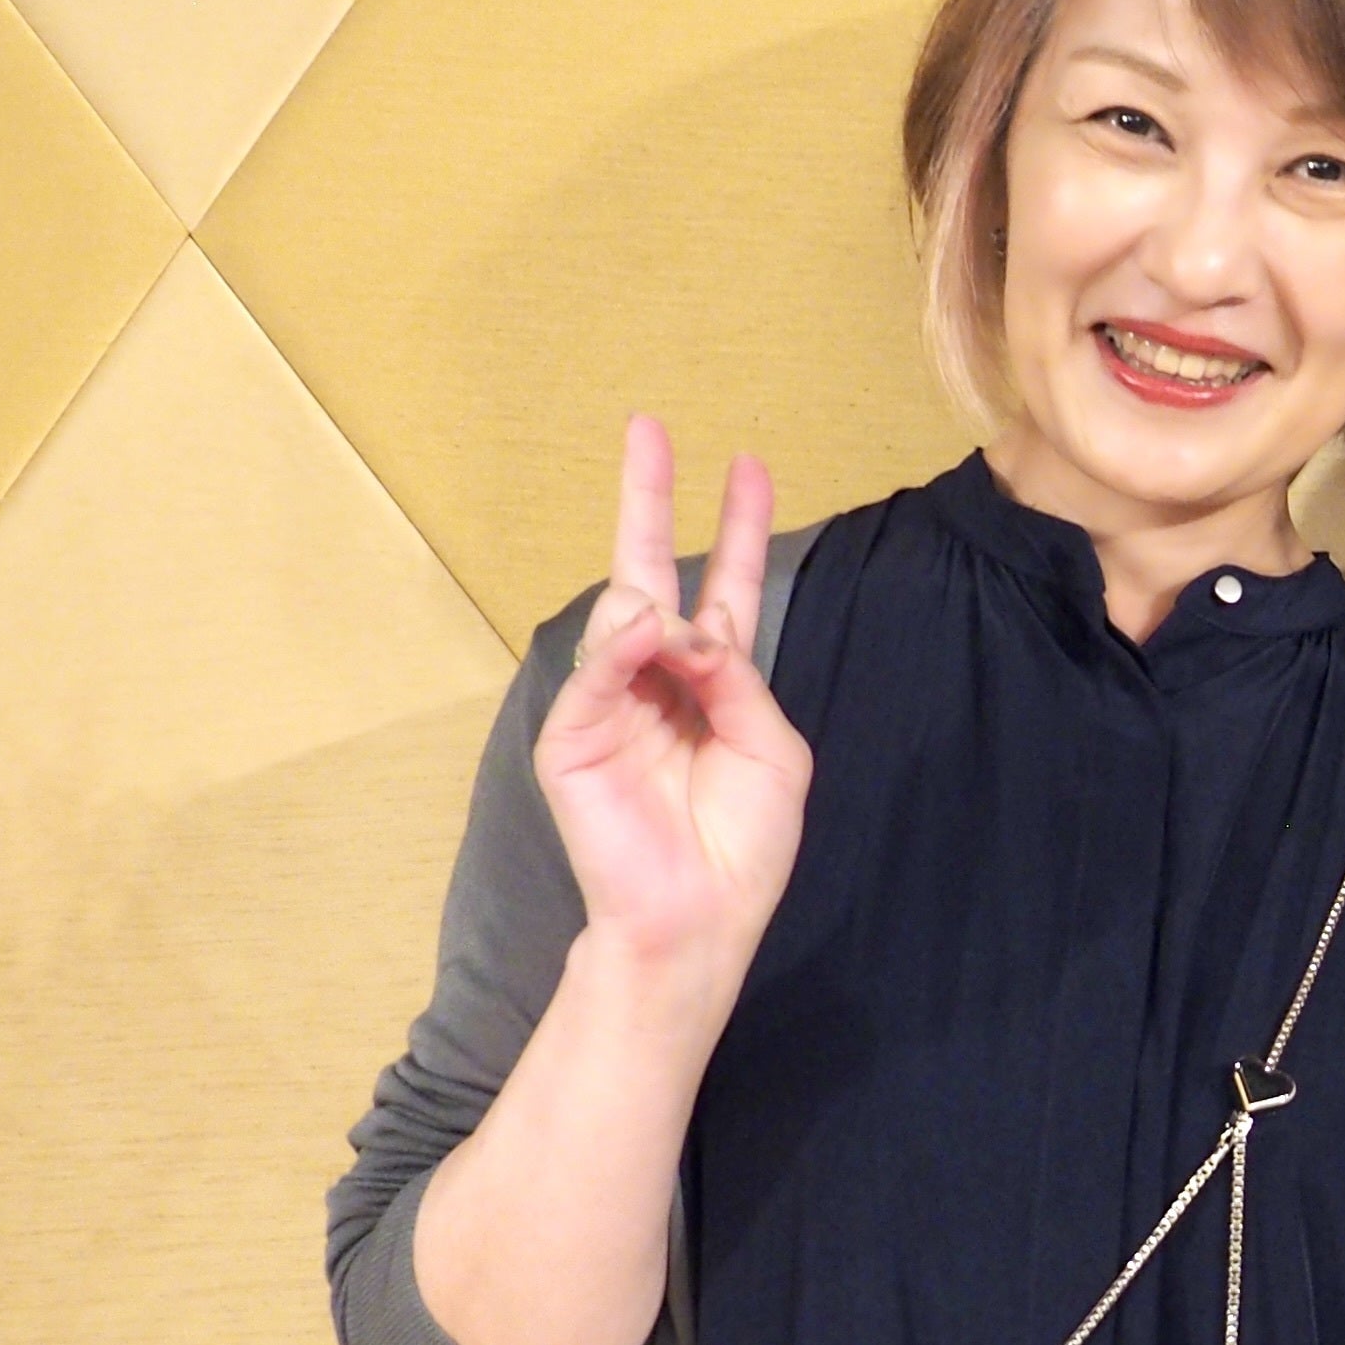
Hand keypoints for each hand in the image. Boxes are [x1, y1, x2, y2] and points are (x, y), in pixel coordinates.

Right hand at [536, 414, 808, 991]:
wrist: (701, 917)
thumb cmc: (742, 844)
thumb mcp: (772, 747)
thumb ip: (738, 676)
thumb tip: (683, 624)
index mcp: (714, 684)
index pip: (726, 590)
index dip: (739, 529)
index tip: (749, 465)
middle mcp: (658, 682)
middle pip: (651, 572)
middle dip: (651, 500)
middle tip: (649, 428)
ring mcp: (609, 705)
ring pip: (623, 616)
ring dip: (658, 608)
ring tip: (683, 640)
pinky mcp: (572, 738)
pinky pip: (596, 674)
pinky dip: (625, 651)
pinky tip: (648, 638)